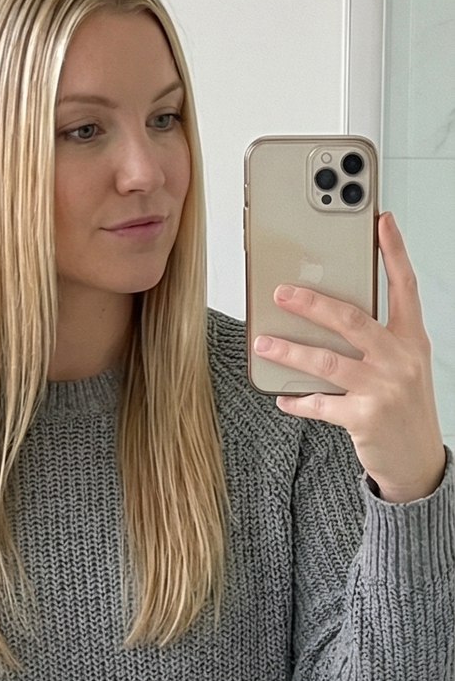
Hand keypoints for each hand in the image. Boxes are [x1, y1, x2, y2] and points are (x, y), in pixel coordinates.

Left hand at [254, 213, 446, 501]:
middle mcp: (401, 359)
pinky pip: (320, 403)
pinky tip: (282, 395)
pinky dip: (297, 399)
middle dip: (312, 303)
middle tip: (281, 292)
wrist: (418, 459)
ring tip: (263, 343)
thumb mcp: (403, 365)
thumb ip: (376, 339)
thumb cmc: (404, 405)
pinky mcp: (365, 417)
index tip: (381, 222)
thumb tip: (325, 316)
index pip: (404, 286)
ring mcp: (384, 388)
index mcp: (411, 339)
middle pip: (352, 319)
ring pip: (327, 361)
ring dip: (290, 351)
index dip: (394, 252)